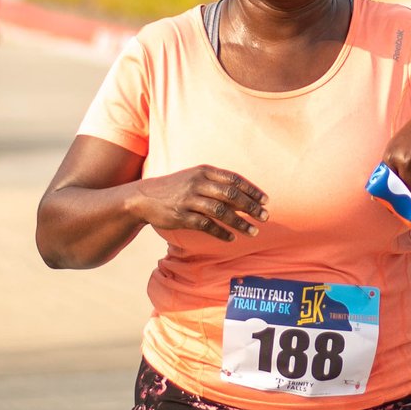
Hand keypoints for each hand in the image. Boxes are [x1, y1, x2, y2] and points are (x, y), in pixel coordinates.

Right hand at [133, 166, 267, 242]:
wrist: (144, 197)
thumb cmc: (175, 188)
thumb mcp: (194, 177)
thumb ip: (216, 183)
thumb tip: (243, 197)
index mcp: (203, 171)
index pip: (233, 179)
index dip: (252, 190)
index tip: (266, 200)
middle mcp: (197, 183)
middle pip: (231, 194)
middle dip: (251, 207)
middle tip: (265, 217)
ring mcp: (189, 200)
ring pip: (221, 211)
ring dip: (240, 222)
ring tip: (253, 231)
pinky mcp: (182, 216)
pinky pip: (206, 225)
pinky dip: (221, 232)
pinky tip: (231, 238)